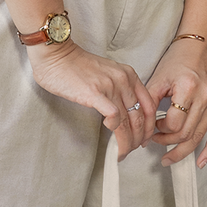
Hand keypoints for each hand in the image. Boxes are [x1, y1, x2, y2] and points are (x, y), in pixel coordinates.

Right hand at [25, 41, 155, 155]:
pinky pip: (114, 116)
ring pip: (128, 121)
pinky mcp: (95, 93)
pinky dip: (114, 129)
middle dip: (139, 138)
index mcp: (129, 75)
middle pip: (140, 117)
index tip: (145, 138)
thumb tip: (123, 114)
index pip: (149, 105)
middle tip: (133, 149)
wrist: (57, 54)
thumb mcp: (107, 73)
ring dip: (127, 141)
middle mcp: (124, 80)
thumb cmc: (76, 66)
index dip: (149, 126)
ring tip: (122, 152)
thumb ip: (118, 89)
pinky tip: (108, 131)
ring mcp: (111, 86)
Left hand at [149, 37, 206, 168]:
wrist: (201, 45)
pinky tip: (200, 162)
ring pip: (199, 136)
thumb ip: (149, 102)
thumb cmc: (177, 59)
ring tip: (169, 157)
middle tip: (157, 144)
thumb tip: (143, 129)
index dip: (160, 130)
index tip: (152, 129)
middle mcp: (206, 95)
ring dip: (183, 150)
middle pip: (187, 133)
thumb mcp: (158, 77)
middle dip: (168, 142)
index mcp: (188, 87)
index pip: (173, 123)